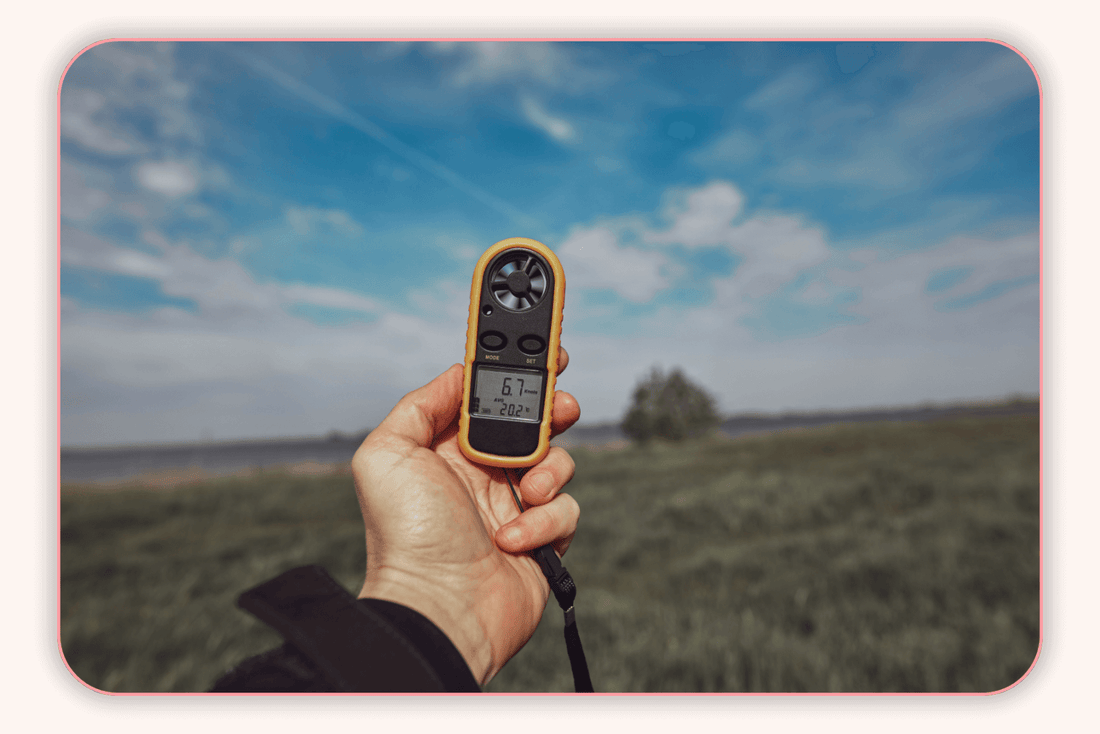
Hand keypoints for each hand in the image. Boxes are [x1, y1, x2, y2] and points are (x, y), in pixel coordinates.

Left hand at [351, 351, 580, 684]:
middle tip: (561, 406)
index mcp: (447, 450)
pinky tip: (513, 539)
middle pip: (531, 424)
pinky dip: (545, 520)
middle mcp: (481, 474)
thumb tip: (458, 374)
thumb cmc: (406, 537)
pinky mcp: (542, 539)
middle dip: (551, 409)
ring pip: (557, 463)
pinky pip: (566, 510)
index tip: (542, 349)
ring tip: (524, 491)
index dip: (511, 372)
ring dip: (549, 470)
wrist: (438, 609)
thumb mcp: (386, 454)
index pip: (485, 398)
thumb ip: (420, 405)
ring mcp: (513, 506)